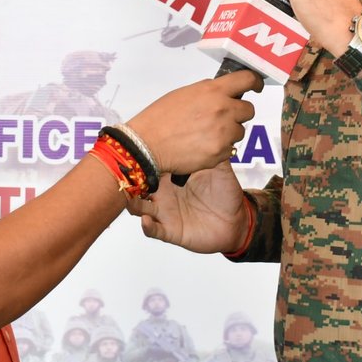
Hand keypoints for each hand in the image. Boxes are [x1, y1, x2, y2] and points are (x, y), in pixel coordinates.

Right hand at [124, 69, 259, 175]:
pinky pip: (230, 149)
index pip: (247, 80)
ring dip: (229, 133)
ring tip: (206, 135)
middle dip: (238, 113)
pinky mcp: (221, 153)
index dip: (255, 82)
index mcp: (213, 91)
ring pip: (239, 131)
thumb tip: (222, 94)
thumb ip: (208, 93)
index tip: (256, 86)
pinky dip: (220, 148)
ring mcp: (224, 133)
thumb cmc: (161, 117)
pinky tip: (202, 147)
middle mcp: (223, 110)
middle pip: (249, 110)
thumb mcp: (185, 94)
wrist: (148, 145)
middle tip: (223, 118)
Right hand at [127, 162, 250, 253]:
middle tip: (125, 173)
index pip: (154, 165)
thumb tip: (213, 130)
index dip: (145, 158)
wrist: (235, 221)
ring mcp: (165, 213)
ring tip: (131, 197)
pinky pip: (154, 230)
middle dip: (130, 180)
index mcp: (173, 177)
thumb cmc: (225, 194)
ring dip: (133, 203)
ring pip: (140, 208)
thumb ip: (213, 152)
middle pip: (139, 186)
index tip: (137, 150)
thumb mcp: (221, 169)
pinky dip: (148, 226)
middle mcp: (164, 194)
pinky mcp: (170, 231)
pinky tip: (146, 220)